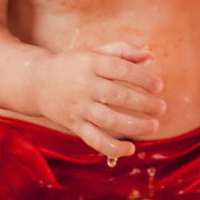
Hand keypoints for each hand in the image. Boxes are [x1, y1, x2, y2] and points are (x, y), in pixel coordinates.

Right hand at [35, 42, 165, 157]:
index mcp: (91, 63)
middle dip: (143, 103)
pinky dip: (112, 147)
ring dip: (134, 125)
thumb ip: (121, 50)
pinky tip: (130, 149)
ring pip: (109, 119)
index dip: (142, 78)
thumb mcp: (93, 52)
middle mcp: (84, 85)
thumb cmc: (73, 66)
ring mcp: (79, 107)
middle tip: (162, 108)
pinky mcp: (74, 125)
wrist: (37, 83)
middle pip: (117, 95)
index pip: (121, 69)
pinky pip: (94, 139)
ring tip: (154, 125)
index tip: (159, 86)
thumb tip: (148, 54)